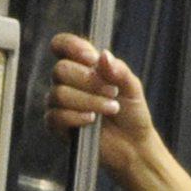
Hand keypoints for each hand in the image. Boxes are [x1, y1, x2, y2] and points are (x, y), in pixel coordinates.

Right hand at [45, 33, 163, 186]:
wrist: (134, 145)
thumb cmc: (132, 114)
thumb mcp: (133, 88)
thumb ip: (119, 71)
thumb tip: (103, 55)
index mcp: (82, 66)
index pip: (62, 45)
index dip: (71, 47)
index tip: (91, 58)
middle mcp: (66, 81)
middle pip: (60, 69)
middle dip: (89, 81)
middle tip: (113, 93)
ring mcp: (58, 102)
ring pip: (59, 93)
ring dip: (89, 101)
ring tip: (111, 109)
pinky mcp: (56, 124)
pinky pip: (56, 115)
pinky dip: (77, 117)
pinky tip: (92, 121)